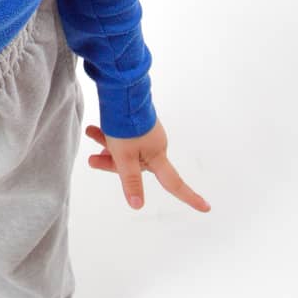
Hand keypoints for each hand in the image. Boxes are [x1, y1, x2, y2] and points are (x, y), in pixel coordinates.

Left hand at [85, 120, 210, 212]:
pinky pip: (123, 136)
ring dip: (107, 145)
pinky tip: (95, 129)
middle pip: (135, 166)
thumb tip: (138, 206)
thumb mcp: (125, 157)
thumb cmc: (127, 124)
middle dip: (113, 163)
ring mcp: (146, 133)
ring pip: (125, 149)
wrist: (123, 88)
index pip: (174, 183)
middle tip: (92, 159)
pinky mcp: (137, 123)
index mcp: (157, 156)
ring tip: (90, 134)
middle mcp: (155, 145)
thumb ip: (130, 181)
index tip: (207, 208)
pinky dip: (109, 135)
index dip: (190, 197)